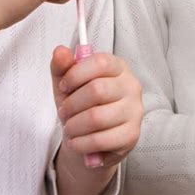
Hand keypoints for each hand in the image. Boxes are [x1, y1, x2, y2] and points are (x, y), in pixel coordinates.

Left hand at [51, 46, 142, 167]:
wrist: (92, 138)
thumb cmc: (82, 105)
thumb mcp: (69, 83)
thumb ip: (62, 66)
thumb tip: (60, 51)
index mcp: (118, 66)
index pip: (101, 62)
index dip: (76, 74)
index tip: (63, 86)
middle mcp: (131, 85)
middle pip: (97, 90)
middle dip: (72, 104)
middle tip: (64, 112)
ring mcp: (134, 111)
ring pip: (97, 117)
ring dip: (74, 126)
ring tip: (69, 128)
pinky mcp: (131, 135)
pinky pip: (101, 140)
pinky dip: (81, 143)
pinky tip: (75, 142)